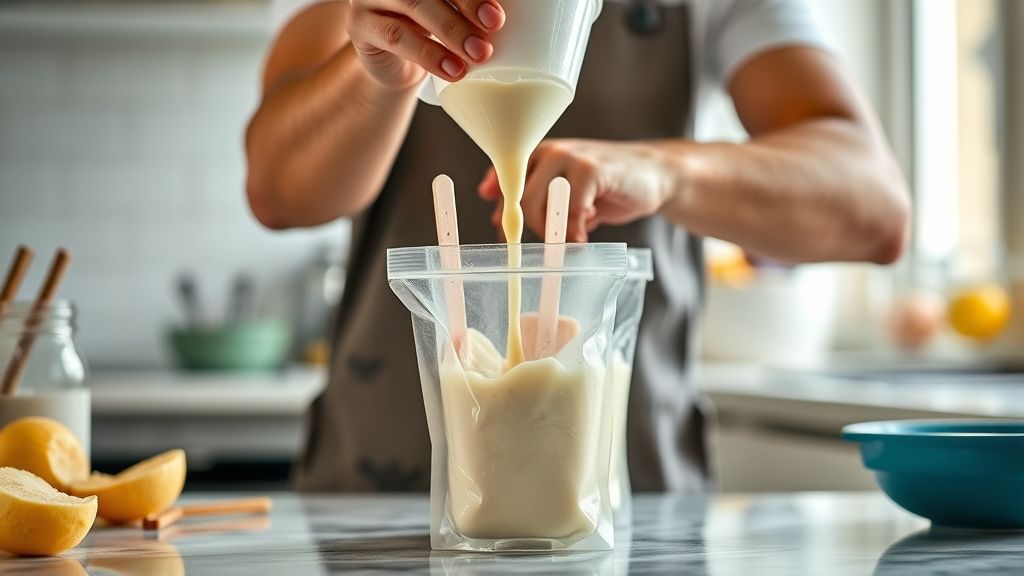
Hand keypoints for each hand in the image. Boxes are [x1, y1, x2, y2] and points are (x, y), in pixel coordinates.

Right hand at [347, 0, 504, 89]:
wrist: (394, 64)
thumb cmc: (429, 30)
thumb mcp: (452, 11)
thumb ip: (469, 7)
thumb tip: (505, 15)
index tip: (498, 12)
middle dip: (468, 4)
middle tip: (494, 26)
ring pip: (414, 5)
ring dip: (451, 31)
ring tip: (478, 54)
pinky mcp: (360, 24)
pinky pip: (396, 36)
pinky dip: (429, 55)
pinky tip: (452, 70)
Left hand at [478, 139, 678, 241]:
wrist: (654, 174)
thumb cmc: (608, 187)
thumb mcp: (567, 194)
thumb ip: (537, 200)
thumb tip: (497, 217)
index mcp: (540, 155)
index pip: (505, 185)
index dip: (505, 216)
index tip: (508, 239)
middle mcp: (550, 151)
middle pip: (520, 199)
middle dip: (534, 229)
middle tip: (552, 243)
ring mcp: (570, 157)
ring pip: (540, 205)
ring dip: (553, 233)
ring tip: (572, 240)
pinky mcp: (591, 169)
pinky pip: (570, 210)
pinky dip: (575, 231)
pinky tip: (584, 236)